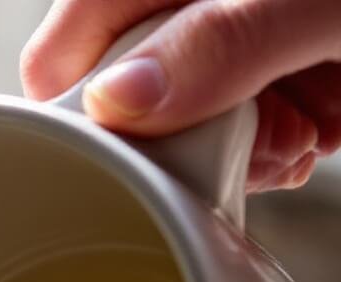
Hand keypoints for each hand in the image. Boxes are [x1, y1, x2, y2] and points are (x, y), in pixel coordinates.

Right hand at [22, 0, 340, 190]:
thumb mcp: (323, 0)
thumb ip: (224, 37)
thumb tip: (117, 96)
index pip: (88, 22)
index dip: (81, 83)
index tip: (100, 142)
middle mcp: (217, 1)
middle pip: (134, 75)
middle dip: (169, 127)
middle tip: (218, 144)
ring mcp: (253, 37)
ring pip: (186, 116)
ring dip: (228, 148)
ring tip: (286, 138)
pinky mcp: (291, 76)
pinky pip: (243, 129)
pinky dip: (269, 150)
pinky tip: (305, 139)